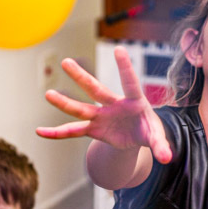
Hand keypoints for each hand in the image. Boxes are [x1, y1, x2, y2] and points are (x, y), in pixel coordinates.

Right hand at [35, 46, 171, 163]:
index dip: (125, 68)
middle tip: (66, 62)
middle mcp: (114, 104)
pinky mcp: (93, 129)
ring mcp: (101, 116)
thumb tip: (167, 158)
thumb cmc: (149, 130)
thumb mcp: (157, 137)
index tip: (118, 50)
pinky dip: (57, 133)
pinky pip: (73, 130)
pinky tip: (40, 131)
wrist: (137, 136)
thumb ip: (161, 146)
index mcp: (135, 101)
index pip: (130, 83)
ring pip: (81, 108)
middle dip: (81, 77)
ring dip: (64, 102)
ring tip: (47, 94)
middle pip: (96, 89)